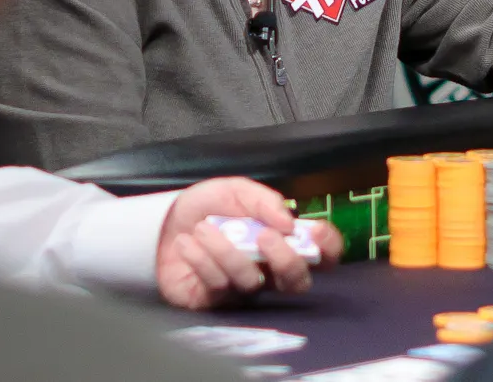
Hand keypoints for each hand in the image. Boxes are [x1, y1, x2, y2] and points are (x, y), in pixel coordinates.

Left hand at [155, 177, 342, 310]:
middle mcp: (269, 269)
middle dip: (285, 260)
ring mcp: (243, 289)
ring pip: (251, 282)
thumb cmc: (208, 206)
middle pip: (297, 282)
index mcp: (283, 240)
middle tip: (263, 236)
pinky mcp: (215, 301)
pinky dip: (202, 260)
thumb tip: (288, 223)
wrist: (164, 221)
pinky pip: (218, 287)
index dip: (327, 247)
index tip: (313, 232)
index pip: (323, 253)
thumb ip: (265, 201)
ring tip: (203, 229)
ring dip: (227, 251)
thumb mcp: (237, 190)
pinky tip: (186, 243)